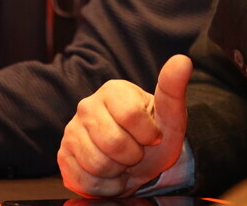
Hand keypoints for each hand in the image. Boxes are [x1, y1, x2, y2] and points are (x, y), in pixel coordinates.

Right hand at [58, 54, 191, 196]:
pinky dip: (104, 185)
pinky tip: (109, 174)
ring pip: (98, 164)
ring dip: (118, 172)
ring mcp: (72, 130)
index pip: (130, 115)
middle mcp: (87, 106)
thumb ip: (174, 88)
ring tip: (122, 161)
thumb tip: (183, 61)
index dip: (147, 134)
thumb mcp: (170, 116)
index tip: (152, 135)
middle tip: (136, 151)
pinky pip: (84, 180)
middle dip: (133, 155)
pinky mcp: (63, 156)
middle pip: (113, 142)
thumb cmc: (154, 136)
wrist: (140, 163)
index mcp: (113, 91)